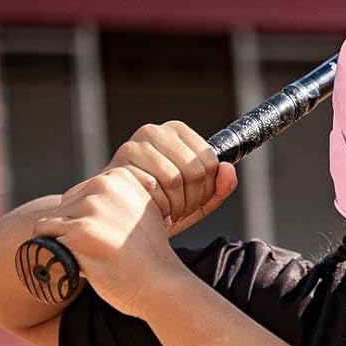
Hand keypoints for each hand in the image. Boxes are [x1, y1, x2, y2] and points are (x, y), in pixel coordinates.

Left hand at [30, 168, 195, 319]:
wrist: (161, 284)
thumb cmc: (150, 256)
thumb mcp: (141, 212)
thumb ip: (113, 199)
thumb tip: (79, 198)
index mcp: (119, 176)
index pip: (79, 195)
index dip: (88, 223)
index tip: (113, 238)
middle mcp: (104, 184)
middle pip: (63, 207)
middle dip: (75, 232)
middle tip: (104, 250)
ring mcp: (92, 207)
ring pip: (50, 224)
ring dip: (64, 245)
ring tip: (94, 257)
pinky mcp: (79, 230)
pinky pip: (43, 240)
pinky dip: (53, 256)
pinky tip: (81, 264)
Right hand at [103, 121, 236, 237]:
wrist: (116, 215)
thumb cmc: (160, 202)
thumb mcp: (198, 198)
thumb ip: (219, 186)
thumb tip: (228, 169)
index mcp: (177, 132)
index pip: (211, 161)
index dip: (208, 186)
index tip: (196, 196)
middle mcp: (154, 131)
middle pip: (195, 170)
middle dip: (193, 198)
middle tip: (181, 208)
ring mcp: (133, 146)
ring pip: (174, 179)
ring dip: (175, 205)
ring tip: (167, 210)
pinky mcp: (117, 165)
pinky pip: (151, 188)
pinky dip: (156, 206)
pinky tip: (151, 210)